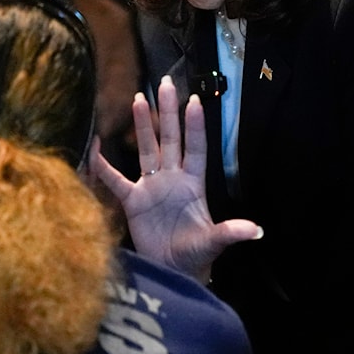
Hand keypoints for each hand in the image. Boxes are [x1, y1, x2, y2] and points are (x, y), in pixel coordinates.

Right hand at [90, 75, 261, 283]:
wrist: (173, 271)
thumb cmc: (196, 255)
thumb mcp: (213, 242)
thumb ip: (230, 233)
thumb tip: (257, 231)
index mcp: (193, 184)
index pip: (196, 148)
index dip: (195, 126)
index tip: (195, 100)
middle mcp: (172, 178)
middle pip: (170, 138)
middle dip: (168, 112)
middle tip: (166, 82)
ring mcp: (151, 187)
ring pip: (146, 149)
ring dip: (142, 125)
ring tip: (138, 98)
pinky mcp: (133, 201)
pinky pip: (115, 179)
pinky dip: (105, 165)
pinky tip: (96, 145)